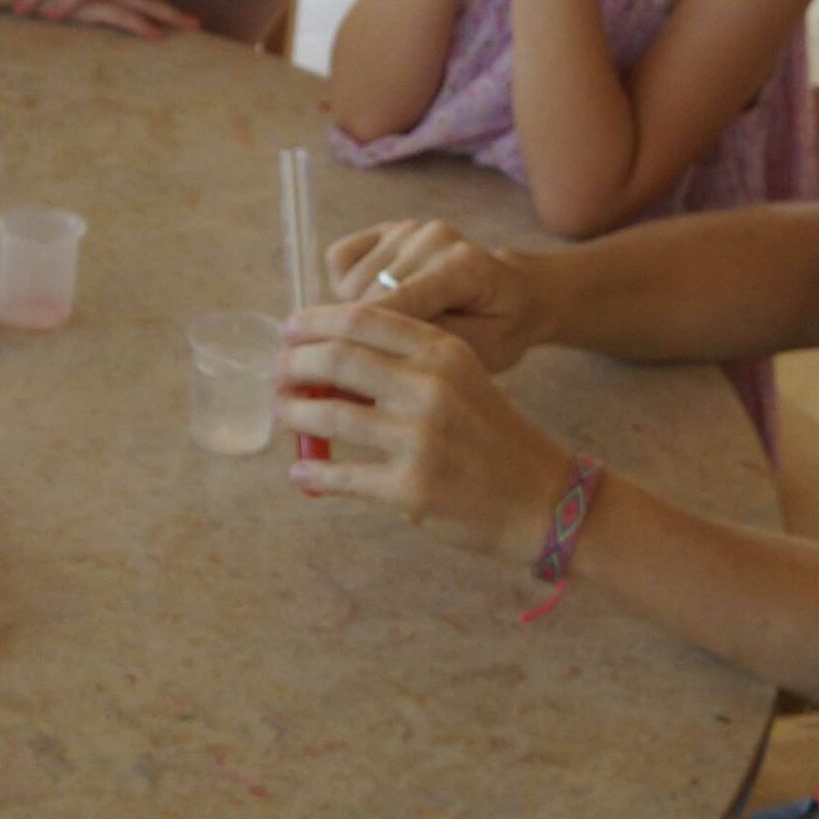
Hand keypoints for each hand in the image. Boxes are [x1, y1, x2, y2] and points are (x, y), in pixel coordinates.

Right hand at [64, 0, 200, 40]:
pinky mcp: (85, 3)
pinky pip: (117, 16)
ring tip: (191, 27)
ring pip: (139, 5)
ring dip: (166, 17)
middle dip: (173, 10)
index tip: (181, 7)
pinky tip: (157, 35)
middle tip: (198, 22)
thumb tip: (81, 1)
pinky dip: (138, 25)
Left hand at [276, 305, 572, 562]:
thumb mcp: (463, 377)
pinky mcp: (410, 488)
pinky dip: (311, 474)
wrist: (542, 498)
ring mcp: (419, 439)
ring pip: (329, 417)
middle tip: (277, 376)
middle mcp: (429, 388)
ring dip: (293, 416)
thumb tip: (331, 356)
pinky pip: (340, 476)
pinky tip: (301, 473)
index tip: (288, 330)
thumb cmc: (492, 435)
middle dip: (292, 366)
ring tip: (283, 417)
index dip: (313, 323)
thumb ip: (408, 361)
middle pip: (336, 360)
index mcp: (442, 352)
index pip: (361, 320)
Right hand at [325, 219, 548, 371]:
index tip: (338, 377)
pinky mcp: (386, 229)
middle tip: (369, 363)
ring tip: (389, 330)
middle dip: (361, 336)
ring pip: (348, 283)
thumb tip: (375, 353)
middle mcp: (432, 237)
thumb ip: (432, 346)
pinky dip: (346, 286)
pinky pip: (340, 259)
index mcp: (462, 266)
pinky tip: (376, 303)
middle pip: (365, 297)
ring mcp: (408, 229)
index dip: (362, 342)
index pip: (397, 305)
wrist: (514, 293)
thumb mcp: (482, 353)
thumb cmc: (499, 329)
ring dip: (356, 315)